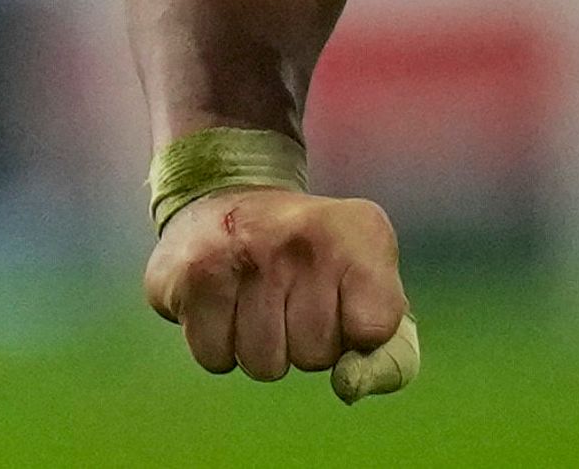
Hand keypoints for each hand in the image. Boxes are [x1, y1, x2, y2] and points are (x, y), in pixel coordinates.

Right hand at [143, 188, 409, 390]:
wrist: (225, 190)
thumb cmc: (313, 258)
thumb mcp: (369, 282)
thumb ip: (389, 350)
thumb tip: (347, 387)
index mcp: (354, 232)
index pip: (373, 328)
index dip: (358, 332)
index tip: (347, 298)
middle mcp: (296, 235)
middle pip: (316, 355)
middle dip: (306, 342)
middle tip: (291, 295)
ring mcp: (239, 252)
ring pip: (265, 365)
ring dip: (263, 348)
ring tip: (257, 299)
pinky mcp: (188, 273)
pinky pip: (216, 359)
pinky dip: (220, 346)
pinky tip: (222, 303)